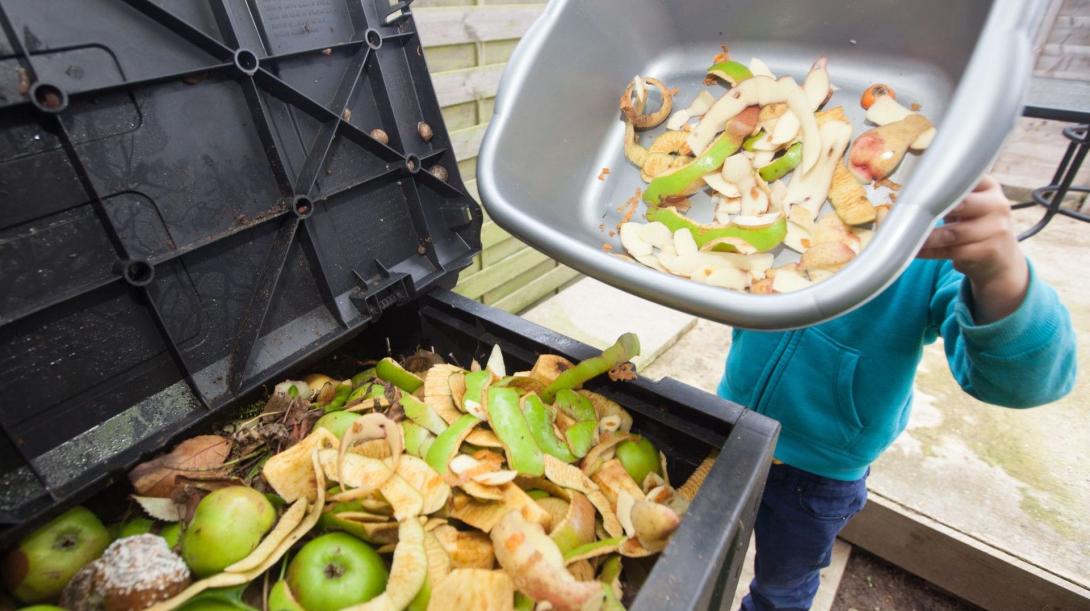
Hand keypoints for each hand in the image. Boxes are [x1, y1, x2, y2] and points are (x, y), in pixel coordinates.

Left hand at [917, 175, 1028, 322]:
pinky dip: (930, 252)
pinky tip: (915, 250)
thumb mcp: (970, 204)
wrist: (1000, 258)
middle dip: (933, 208)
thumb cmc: (975, 225)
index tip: (919, 186)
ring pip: (953, 233)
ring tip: (906, 236)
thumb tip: (911, 190)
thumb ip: (950, 194)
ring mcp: (996, 230)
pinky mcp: (988, 252)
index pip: (966, 178)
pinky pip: (952, 252)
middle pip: (961, 204)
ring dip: (926, 237)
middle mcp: (997, 205)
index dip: (941, 182)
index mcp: (990, 187)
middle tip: (909, 212)